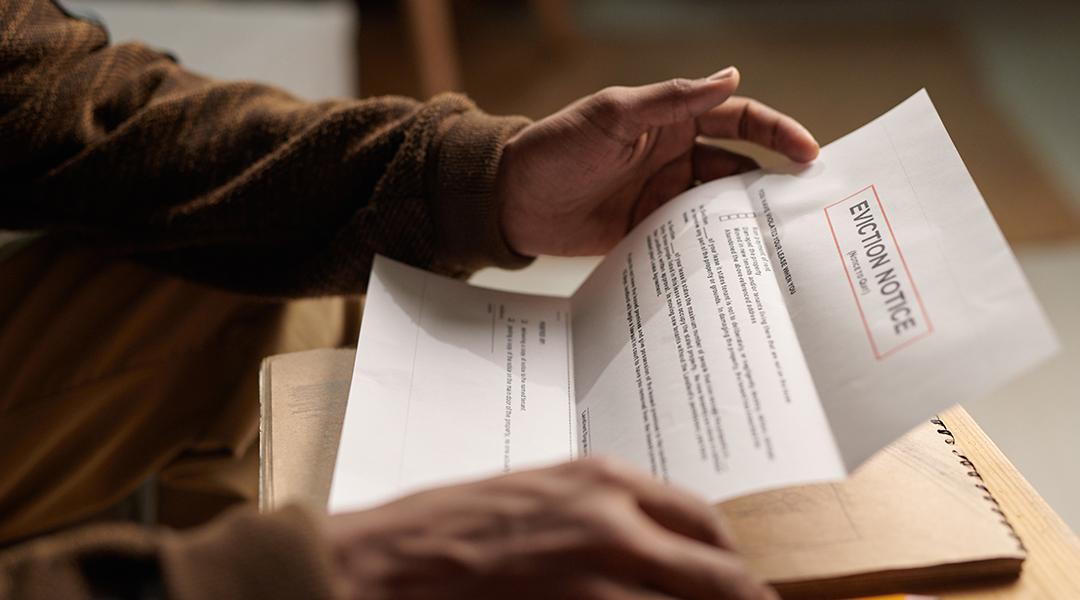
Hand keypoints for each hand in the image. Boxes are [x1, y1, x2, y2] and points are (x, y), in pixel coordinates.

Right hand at [324, 458, 776, 599]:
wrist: (391, 563)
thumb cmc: (454, 526)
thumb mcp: (542, 496)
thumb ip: (605, 515)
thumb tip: (654, 546)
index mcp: (606, 481)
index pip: (704, 521)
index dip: (729, 560)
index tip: (738, 581)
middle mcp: (616, 525)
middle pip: (720, 576)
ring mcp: (601, 583)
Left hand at [497, 67, 818, 256]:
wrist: (509, 201)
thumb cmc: (555, 148)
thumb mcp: (612, 115)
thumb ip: (671, 100)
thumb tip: (731, 76)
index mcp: (670, 123)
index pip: (737, 120)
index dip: (776, 132)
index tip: (808, 152)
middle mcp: (673, 159)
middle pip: (737, 168)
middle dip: (772, 183)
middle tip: (806, 207)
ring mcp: (661, 199)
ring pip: (717, 208)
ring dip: (743, 220)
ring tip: (776, 241)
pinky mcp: (647, 234)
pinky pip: (688, 241)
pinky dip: (710, 250)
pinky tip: (731, 264)